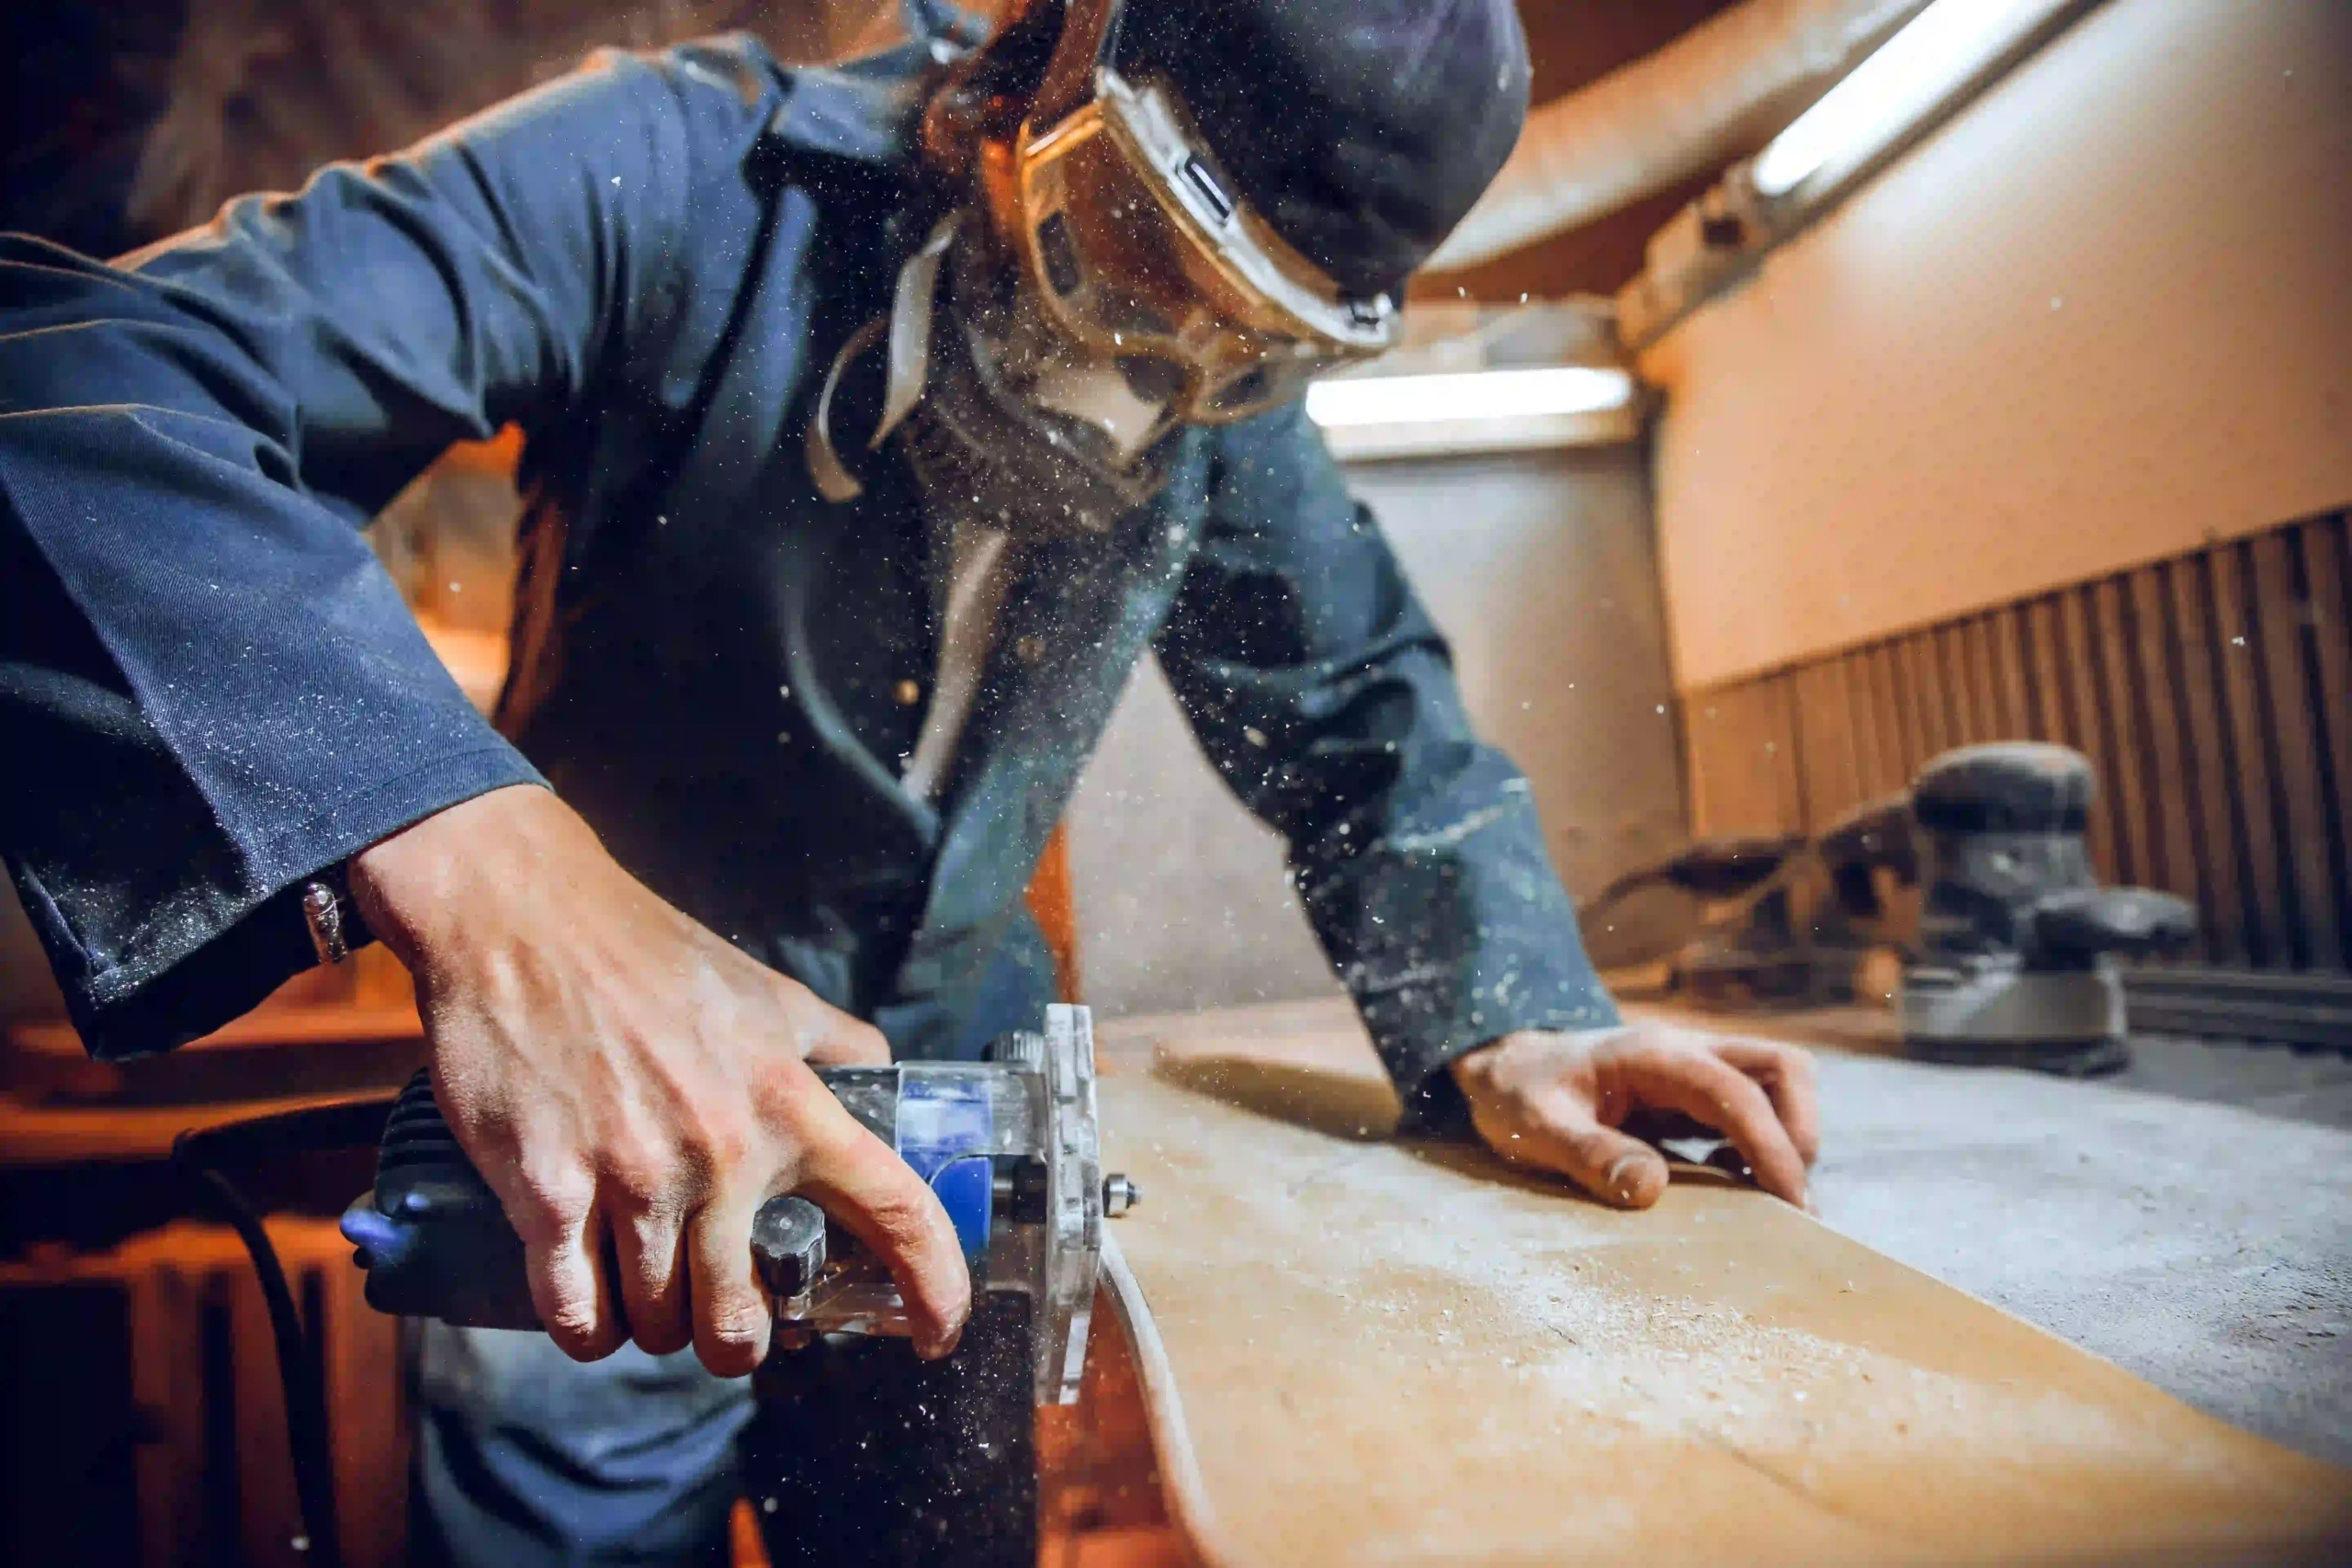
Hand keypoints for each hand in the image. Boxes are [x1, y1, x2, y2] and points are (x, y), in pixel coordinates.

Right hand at [350, 785, 968, 1374]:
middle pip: (742, 1320)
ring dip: (655, 1324)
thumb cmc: (648, 955)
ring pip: (658, 1326)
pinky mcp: (546, 1195)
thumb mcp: (770, 995)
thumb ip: (834, 1048)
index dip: (934, 1287)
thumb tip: (883, 1081)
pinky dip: (588, 1327)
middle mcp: (723, 1156)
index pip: (898, 1213)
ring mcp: (632, 1181)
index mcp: (792, 1107)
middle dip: (733, 1338)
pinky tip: (591, 1302)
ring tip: (647, 1285)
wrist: (523, 923)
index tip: (937, 1331)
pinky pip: (577, 1315)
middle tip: (720, 1313)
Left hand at [1448, 1021, 1819, 1208]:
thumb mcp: (1535, 1126)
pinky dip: (1761, 1141)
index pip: (1735, 1090)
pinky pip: (1751, 1105)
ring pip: (1775, 1081)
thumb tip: (1652, 1188)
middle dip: (1800, 1129)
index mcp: (1651, 1055)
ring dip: (1788, 1134)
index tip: (1790, 1201)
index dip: (1772, 1143)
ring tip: (1769, 1197)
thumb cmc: (1515, 1094)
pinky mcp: (1691, 1092)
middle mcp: (1683, 1052)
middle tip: (1788, 1200)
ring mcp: (1691, 1068)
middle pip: (1781, 1067)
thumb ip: (1589, 1154)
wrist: (1502, 1067)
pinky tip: (1733, 1181)